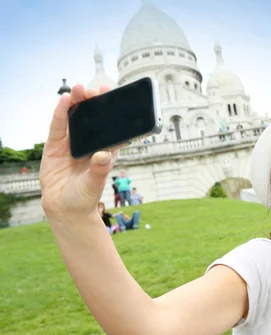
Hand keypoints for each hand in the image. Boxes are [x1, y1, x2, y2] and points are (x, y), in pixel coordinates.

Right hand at [40, 84, 115, 220]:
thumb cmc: (85, 197)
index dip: (111, 111)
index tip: (114, 96)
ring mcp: (71, 144)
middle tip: (95, 90)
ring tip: (79, 89)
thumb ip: (99, 170)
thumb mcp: (94, 184)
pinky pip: (58, 126)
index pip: (110, 127)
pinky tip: (64, 100)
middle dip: (93, 103)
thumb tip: (104, 156)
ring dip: (77, 103)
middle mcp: (89, 144)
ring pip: (74, 118)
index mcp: (104, 151)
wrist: (65, 209)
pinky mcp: (55, 146)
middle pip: (92, 119)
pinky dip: (60, 113)